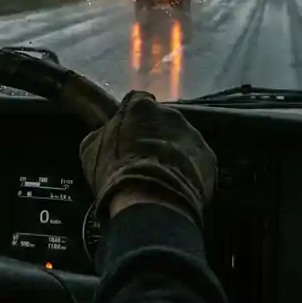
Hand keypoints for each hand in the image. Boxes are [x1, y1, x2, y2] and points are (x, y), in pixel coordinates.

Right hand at [79, 90, 215, 226]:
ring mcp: (193, 134)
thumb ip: (101, 134)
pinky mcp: (209, 157)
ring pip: (183, 140)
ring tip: (165, 176)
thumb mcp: (91, 150)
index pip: (138, 102)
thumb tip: (105, 133)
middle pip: (164, 120)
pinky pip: (198, 161)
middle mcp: (171, 113)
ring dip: (175, 153)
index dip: (134, 119)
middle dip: (157, 135)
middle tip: (147, 158)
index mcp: (140, 106)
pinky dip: (191, 170)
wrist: (151, 200)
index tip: (130, 135)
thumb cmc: (116, 172)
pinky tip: (180, 187)